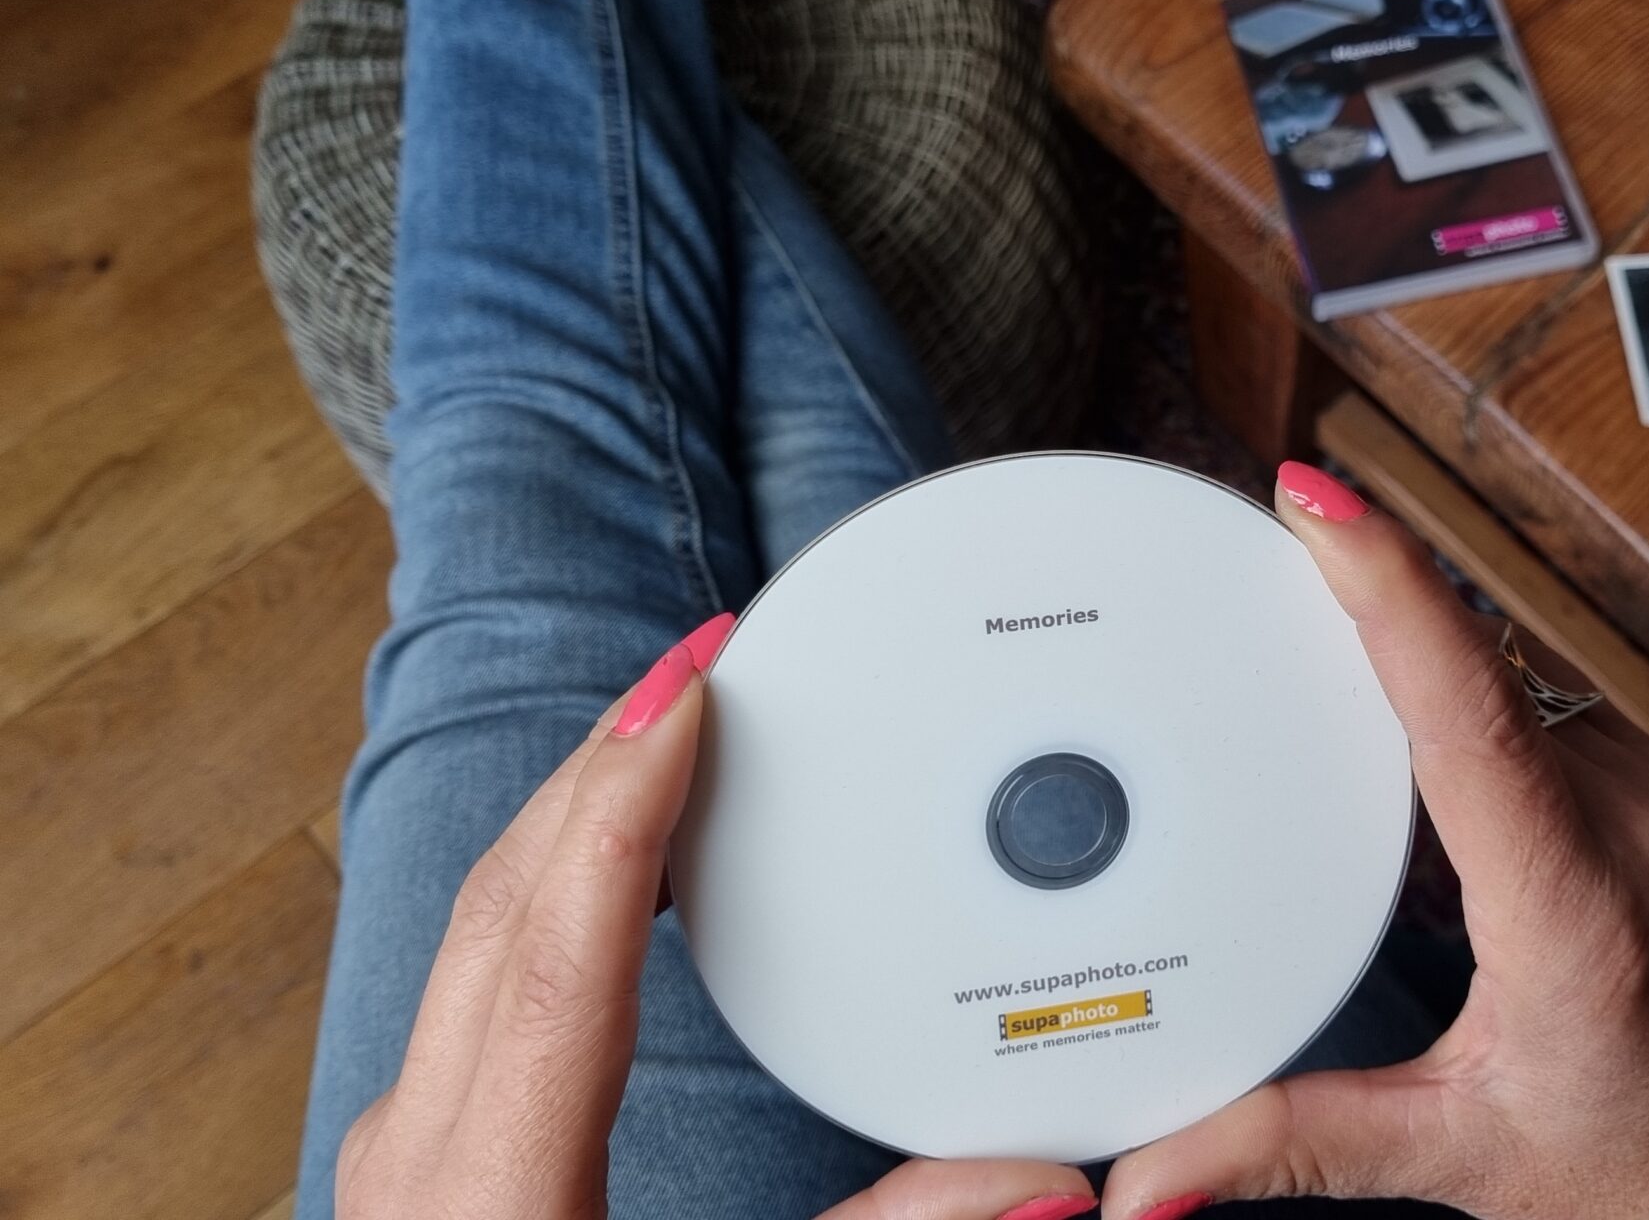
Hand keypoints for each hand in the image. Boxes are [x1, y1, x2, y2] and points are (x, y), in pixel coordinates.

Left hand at [335, 614, 1100, 1219]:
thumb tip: (1052, 1183)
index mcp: (492, 1190)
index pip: (563, 944)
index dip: (633, 796)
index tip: (701, 679)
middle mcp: (423, 1153)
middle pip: (509, 901)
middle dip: (612, 763)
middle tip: (716, 665)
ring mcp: (411, 1155)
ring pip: (482, 929)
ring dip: (581, 817)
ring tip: (681, 740)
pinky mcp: (432, 1166)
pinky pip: (484, 975)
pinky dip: (559, 888)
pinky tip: (622, 876)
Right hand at [1101, 467, 1648, 1219]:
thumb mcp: (1464, 1157)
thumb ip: (1295, 1151)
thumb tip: (1153, 1180)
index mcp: (1576, 898)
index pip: (1468, 704)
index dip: (1388, 586)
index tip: (1316, 500)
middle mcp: (1626, 817)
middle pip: (1476, 654)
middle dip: (1364, 581)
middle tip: (1249, 528)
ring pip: (1510, 663)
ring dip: (1411, 627)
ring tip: (1295, 583)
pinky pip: (1539, 695)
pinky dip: (1460, 678)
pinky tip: (1392, 693)